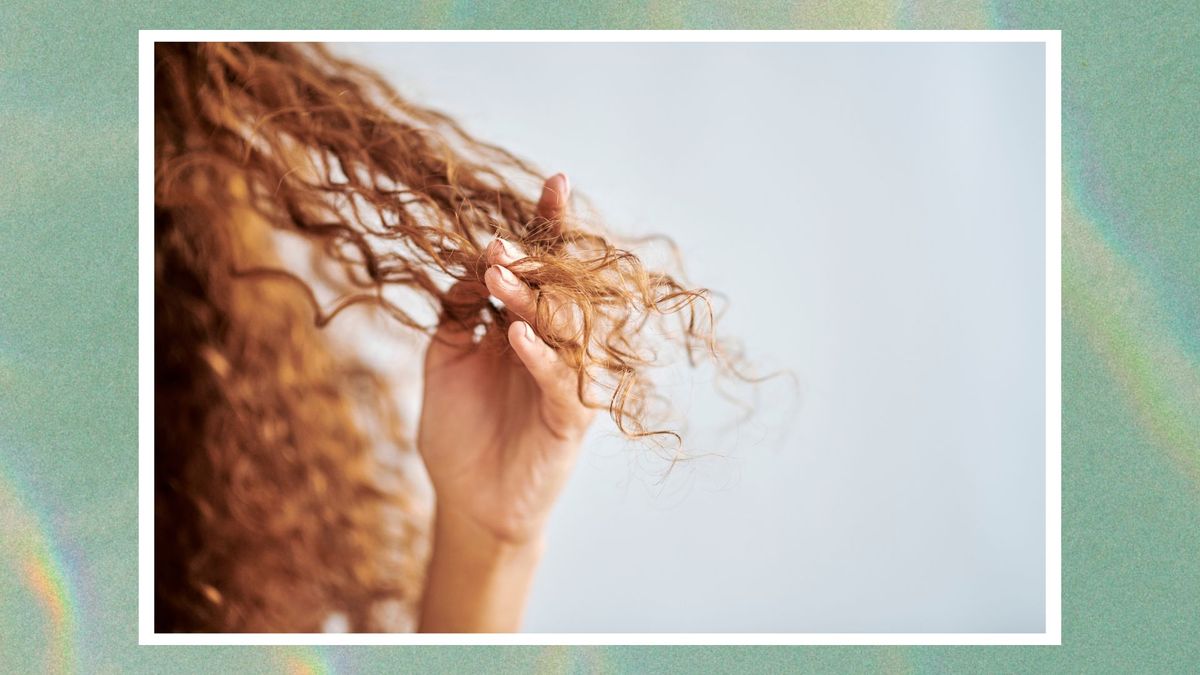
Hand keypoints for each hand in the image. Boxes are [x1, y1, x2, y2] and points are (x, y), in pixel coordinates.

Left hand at [418, 173, 594, 545]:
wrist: (468, 502)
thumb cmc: (460, 430)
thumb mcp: (446, 357)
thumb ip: (458, 308)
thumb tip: (469, 257)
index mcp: (529, 324)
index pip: (544, 266)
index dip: (550, 225)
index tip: (554, 180)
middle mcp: (556, 345)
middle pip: (562, 288)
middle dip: (534, 261)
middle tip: (498, 246)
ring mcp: (568, 380)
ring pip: (566, 327)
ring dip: (533, 299)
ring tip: (501, 277)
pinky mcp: (570, 419)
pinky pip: (561, 379)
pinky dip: (540, 354)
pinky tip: (515, 334)